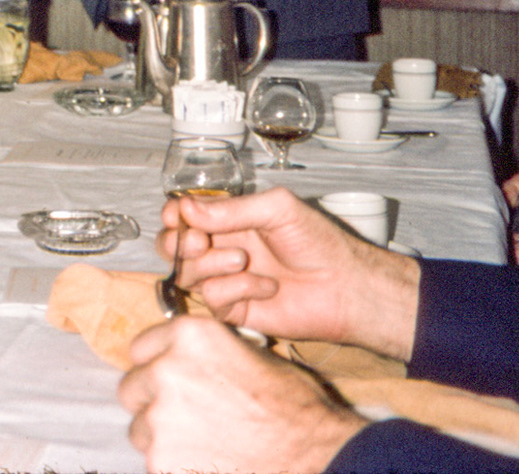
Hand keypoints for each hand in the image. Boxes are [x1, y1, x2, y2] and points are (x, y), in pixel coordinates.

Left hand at [118, 317, 367, 472]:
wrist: (316, 454)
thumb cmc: (293, 405)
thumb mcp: (252, 354)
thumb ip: (206, 352)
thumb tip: (183, 356)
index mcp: (190, 335)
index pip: (140, 348)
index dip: (155, 364)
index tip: (165, 378)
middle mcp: (167, 369)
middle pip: (132, 388)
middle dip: (151, 401)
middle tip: (183, 416)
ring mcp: (161, 417)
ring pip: (140, 428)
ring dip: (161, 437)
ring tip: (202, 444)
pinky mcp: (161, 459)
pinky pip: (154, 461)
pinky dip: (174, 464)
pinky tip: (207, 462)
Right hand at [166, 188, 421, 359]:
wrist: (346, 288)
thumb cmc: (320, 243)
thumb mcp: (278, 209)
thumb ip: (232, 209)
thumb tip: (186, 208)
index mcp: (230, 221)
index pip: (185, 216)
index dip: (175, 216)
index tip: (177, 216)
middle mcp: (222, 249)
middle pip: (173, 248)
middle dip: (179, 244)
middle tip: (200, 242)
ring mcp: (226, 281)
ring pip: (187, 274)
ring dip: (210, 265)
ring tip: (243, 260)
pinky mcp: (234, 311)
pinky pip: (213, 299)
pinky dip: (237, 289)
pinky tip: (266, 287)